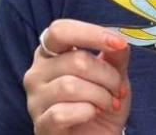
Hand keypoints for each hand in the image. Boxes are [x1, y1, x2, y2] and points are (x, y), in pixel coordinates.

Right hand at [23, 19, 130, 133]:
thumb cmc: (100, 102)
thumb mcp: (114, 74)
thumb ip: (115, 55)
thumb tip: (119, 43)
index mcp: (51, 53)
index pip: (60, 30)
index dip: (91, 33)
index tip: (118, 43)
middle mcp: (37, 72)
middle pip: (76, 60)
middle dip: (108, 75)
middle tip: (118, 89)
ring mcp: (35, 100)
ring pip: (70, 86)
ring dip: (101, 95)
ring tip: (108, 103)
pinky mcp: (40, 125)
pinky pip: (62, 113)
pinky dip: (87, 112)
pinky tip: (92, 114)